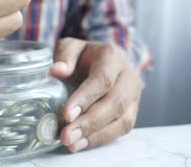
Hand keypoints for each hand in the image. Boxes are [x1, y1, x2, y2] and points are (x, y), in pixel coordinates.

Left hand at [50, 38, 143, 152]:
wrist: (104, 60)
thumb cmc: (85, 55)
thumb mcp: (72, 47)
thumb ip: (64, 55)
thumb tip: (56, 71)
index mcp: (112, 56)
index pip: (102, 80)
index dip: (85, 98)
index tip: (67, 115)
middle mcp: (128, 76)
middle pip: (115, 103)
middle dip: (89, 122)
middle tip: (67, 135)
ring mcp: (134, 95)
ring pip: (122, 120)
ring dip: (96, 135)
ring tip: (72, 144)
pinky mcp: (133, 111)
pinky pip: (121, 129)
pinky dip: (101, 139)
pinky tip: (81, 144)